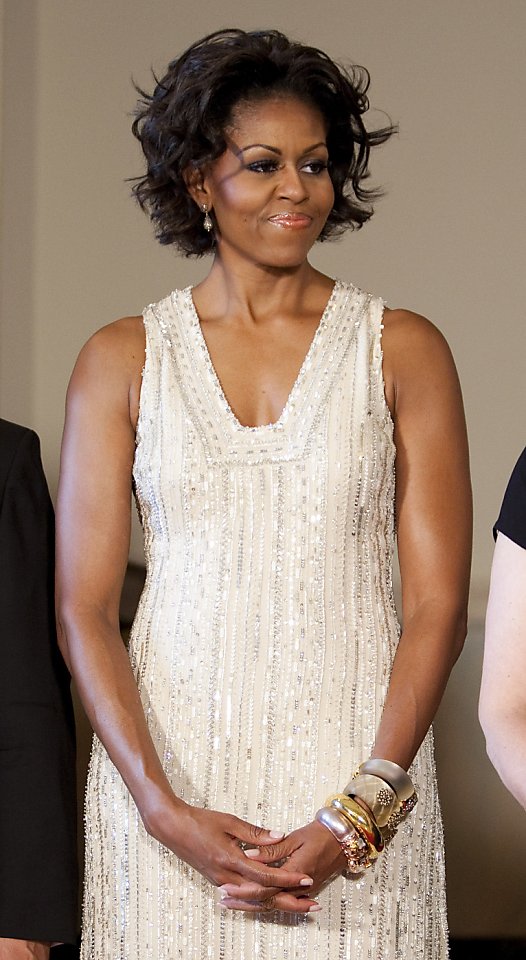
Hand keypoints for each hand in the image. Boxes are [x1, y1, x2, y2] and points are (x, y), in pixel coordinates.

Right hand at [145, 798, 316, 901]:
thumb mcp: (229, 821)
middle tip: (312, 904)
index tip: (307, 879)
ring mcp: (221, 882)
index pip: (266, 875)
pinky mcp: (218, 881)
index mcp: (231, 860)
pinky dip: (261, 899)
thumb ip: (256, 833)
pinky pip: (244, 896)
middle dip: (289, 901)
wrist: (172, 828)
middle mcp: (227, 877)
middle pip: (263, 896)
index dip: (288, 879)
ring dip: (277, 902)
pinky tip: (273, 897)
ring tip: (299, 903)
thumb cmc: (200, 821)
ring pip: (254, 900)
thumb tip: (280, 837)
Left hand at [219, 820, 346, 913]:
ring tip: (230, 902)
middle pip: (266, 899)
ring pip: (272, 903)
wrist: (343, 840)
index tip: (226, 886)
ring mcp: (301, 890)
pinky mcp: (302, 890)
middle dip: (243, 901)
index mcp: (296, 870)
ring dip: (250, 904)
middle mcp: (299, 886)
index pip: (266, 885)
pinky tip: (250, 901)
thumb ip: (271, 848)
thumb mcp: (295, 837)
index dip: (244, 888)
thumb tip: (249, 854)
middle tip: (223, 899)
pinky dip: (263, 902)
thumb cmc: (321, 834)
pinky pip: (280, 900)